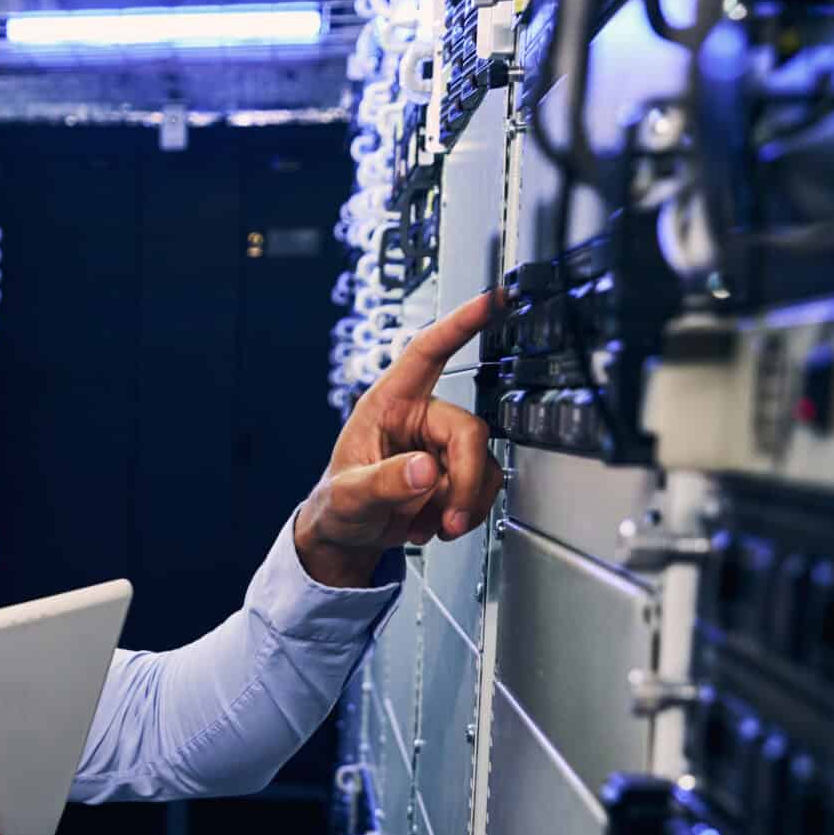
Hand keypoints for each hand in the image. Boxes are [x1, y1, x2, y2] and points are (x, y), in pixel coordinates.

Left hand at [295, 291, 505, 586]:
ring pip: (482, 461)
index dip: (462, 322)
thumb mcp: (349, 496)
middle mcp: (420, 416)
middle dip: (465, 481)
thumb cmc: (338, 506)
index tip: (496, 298)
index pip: (428, 351)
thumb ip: (383, 482)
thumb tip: (427, 469)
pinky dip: (466, 511)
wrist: (347, 537)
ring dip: (465, 502)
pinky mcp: (456, 471)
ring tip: (431, 525)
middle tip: (450, 519)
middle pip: (469, 430)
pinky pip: (483, 484)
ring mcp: (440, 444)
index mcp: (388, 403)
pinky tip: (435, 524)